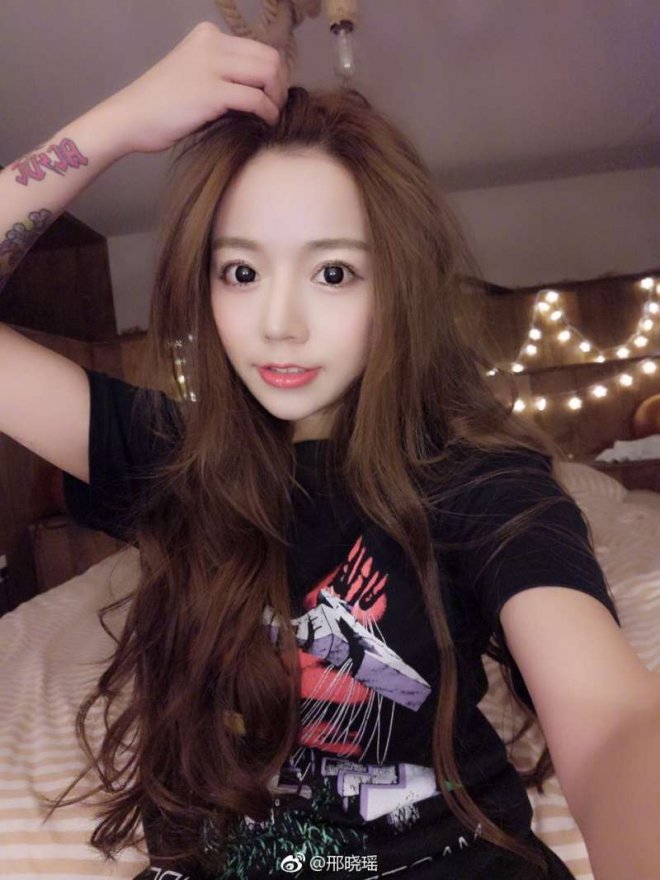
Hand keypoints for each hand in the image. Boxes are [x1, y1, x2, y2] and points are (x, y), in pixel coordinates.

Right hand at [104, 21, 288, 153]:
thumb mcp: (195, 74)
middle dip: (279, 86)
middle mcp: (211, 42)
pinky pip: (256, 99)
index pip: (260, 48)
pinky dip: (267, 113)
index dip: (274, 74)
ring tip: (270, 116)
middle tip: (275, 108)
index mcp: (208, 35)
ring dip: (276, 99)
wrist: (130, 118)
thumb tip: (262, 86)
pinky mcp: (212, 92)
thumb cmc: (162, 106)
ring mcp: (211, 65)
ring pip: (268, 74)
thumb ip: (224, 72)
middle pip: (270, 58)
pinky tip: (264, 123)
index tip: (271, 96)